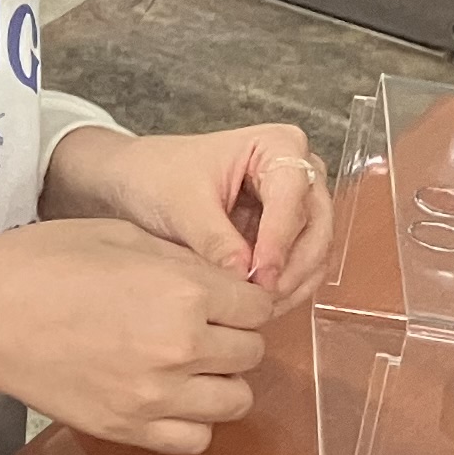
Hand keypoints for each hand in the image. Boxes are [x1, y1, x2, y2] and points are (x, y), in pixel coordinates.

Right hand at [0, 220, 275, 454]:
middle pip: (253, 353)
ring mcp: (156, 395)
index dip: (241, 299)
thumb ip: (181, 260)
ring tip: (186, 364)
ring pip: (237, 401)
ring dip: (221, 381)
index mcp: (184, 291)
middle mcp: (181, 348)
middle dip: (233, 337)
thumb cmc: (37, 265)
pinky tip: (168, 397)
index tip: (220, 298)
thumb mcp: (119, 236)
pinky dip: (193, 421)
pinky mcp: (129, 428)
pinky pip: (196, 439)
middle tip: (199, 327)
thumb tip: (223, 280)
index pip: (258, 306)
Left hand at [45, 122, 333, 302]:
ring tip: (259, 310)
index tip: (261, 275)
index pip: (292, 194)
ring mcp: (297, 203)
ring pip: (314, 250)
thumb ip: (215, 240)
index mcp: (277, 145)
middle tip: (262, 301)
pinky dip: (286, 288)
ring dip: (292, 284)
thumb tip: (245, 278)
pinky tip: (261, 307)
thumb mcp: (182, 205)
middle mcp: (299, 170)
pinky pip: (300, 265)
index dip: (279, 238)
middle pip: (315, 224)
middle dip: (291, 267)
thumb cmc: (158, 177)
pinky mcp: (288, 232)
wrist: (138, 182)